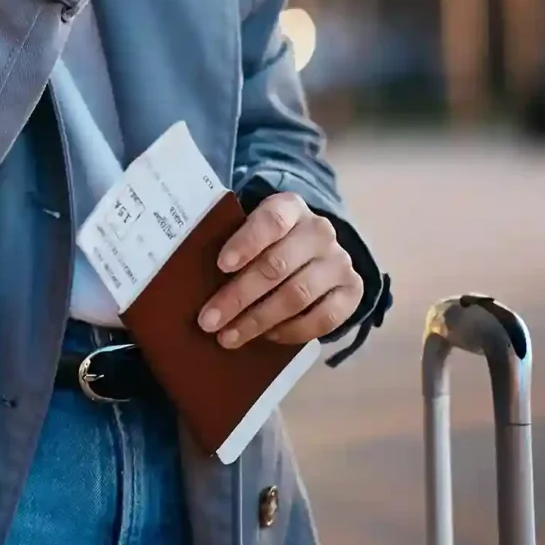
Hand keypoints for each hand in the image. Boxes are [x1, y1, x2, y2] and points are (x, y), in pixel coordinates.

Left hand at [195, 193, 361, 348]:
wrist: (314, 248)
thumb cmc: (267, 240)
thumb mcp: (250, 229)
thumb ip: (229, 240)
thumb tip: (191, 273)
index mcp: (290, 207)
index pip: (271, 221)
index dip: (246, 242)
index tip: (221, 265)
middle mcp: (319, 231)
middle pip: (277, 266)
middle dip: (238, 297)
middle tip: (208, 321)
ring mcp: (339, 261)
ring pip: (297, 295)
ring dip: (259, 321)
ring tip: (228, 337)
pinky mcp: (353, 290)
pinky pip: (323, 318)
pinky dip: (292, 331)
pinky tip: (267, 337)